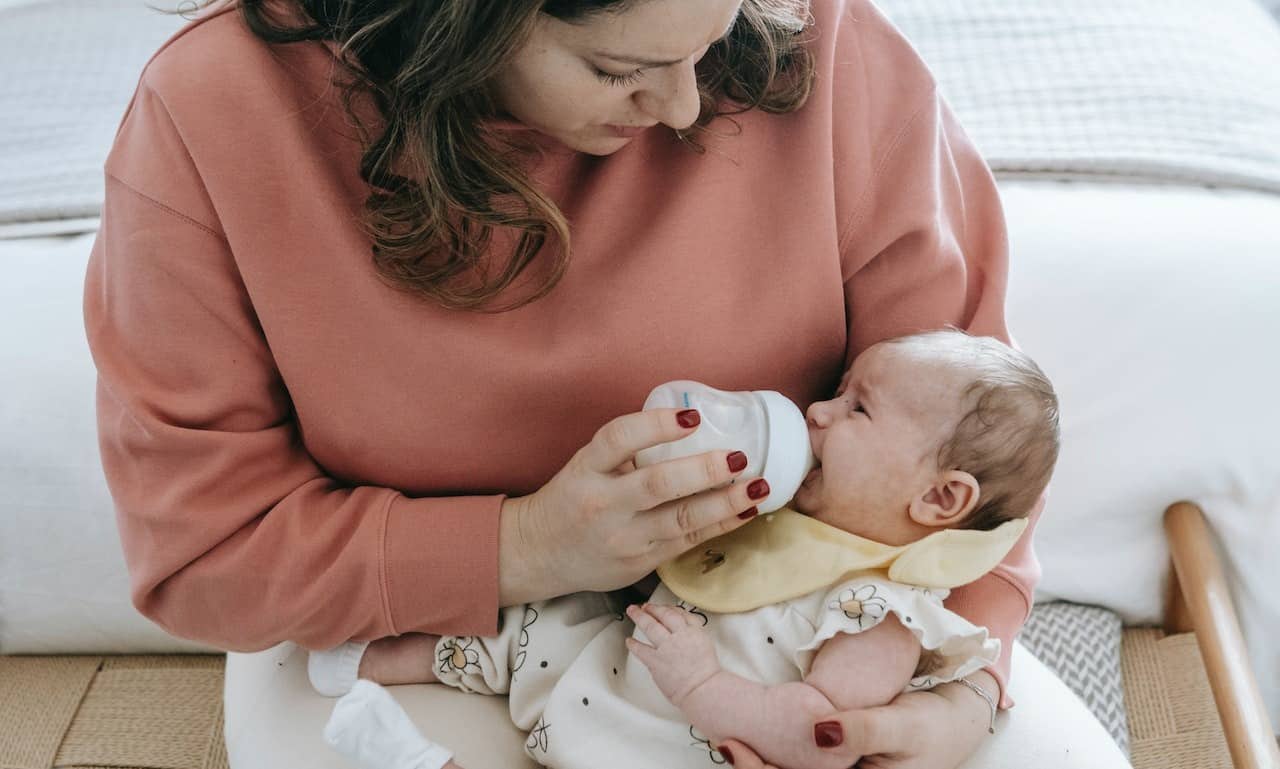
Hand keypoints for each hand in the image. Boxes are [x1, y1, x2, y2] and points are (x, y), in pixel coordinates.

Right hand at [499, 408, 768, 602]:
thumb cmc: (574, 497)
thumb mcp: (587, 465)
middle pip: (657, 484)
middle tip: (740, 456)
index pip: (619, 439)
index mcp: (587, 469)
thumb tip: (692, 421)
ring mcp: (624, 538)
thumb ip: (627, 449)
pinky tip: (747, 511)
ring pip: (681, 519)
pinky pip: (687, 541)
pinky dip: (721, 525)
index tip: (691, 417)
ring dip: (725, 502)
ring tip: (758, 486)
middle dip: (703, 471)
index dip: (656, 425)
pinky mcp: (641, 562)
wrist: (540, 552)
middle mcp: (604, 504)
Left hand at [625, 603, 720, 705]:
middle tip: (646, 606)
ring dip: (640, 617)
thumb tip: (684, 633)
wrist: (702, 689)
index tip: (664, 607)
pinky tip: (629, 641)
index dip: (670, 608)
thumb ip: (694, 636)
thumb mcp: (706, 646)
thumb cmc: (706, 675)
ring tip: (633, 611)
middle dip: (653, 608)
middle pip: (664, 615)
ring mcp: (666, 647)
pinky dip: (634, 644)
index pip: (681, 614)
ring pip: (650, 626)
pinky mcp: (656, 661)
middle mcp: (679, 636)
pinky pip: (641, 650)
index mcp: (694, 632)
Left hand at [715, 671, 998, 768]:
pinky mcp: (834, 763)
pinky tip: (752, 736)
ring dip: (760, 761)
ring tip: (728, 739)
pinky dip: (774, 750)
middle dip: (754, 768)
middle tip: (723, 742)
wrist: (955, 718)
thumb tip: (820, 730)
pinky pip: (799, 762)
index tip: (733, 748)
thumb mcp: (903, 724)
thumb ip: (864, 729)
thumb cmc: (935, 724)